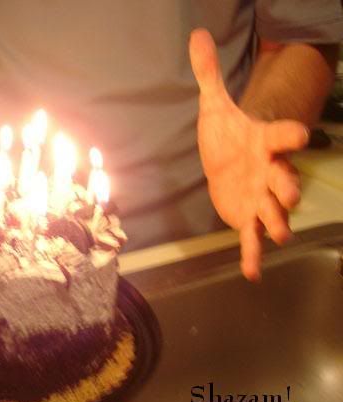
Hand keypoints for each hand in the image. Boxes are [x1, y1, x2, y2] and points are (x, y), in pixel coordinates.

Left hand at [189, 29, 308, 281]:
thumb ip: (208, 75)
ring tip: (279, 234)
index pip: (283, 136)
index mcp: (263, 142)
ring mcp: (260, 197)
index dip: (290, 136)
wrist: (227, 160)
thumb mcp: (215, 106)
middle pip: (285, 179)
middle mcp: (268, 171)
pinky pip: (253, 237)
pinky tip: (252, 273)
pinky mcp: (248, 217)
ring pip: (274, 211)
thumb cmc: (227, 135)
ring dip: (278, 221)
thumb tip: (195, 34)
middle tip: (288, 193)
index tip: (299, 136)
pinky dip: (254, 255)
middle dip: (288, 187)